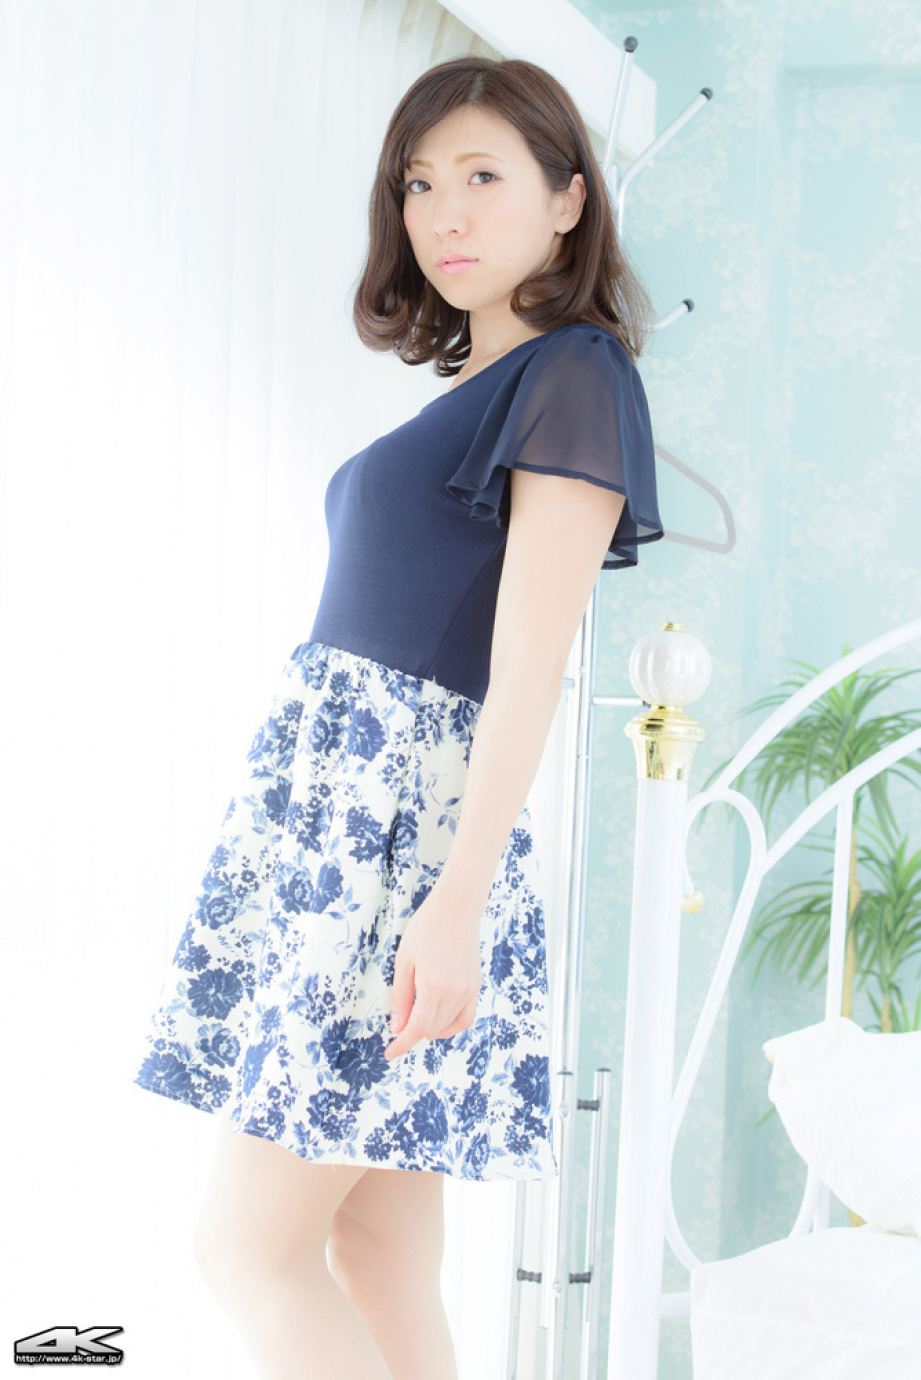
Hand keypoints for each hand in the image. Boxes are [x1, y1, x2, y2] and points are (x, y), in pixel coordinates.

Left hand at [384, 885, 483, 1060]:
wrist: (456, 909)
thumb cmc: (425, 929)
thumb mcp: (403, 961)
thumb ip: (400, 997)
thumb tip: (397, 1028)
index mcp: (432, 986)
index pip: (418, 1030)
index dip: (402, 1045)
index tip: (390, 1054)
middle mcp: (453, 992)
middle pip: (432, 1029)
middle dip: (413, 1033)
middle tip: (399, 1024)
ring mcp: (468, 990)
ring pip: (448, 1026)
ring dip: (431, 1029)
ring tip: (417, 1018)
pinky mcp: (476, 986)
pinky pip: (466, 1018)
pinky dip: (452, 1025)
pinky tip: (439, 1020)